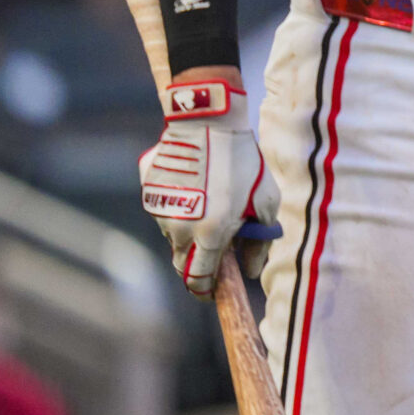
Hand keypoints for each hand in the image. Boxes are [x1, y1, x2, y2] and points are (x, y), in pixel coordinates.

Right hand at [139, 77, 277, 295]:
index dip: (206, 291)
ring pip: (173, 235)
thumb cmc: (243, 162)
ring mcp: (159, 210)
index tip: (213, 292)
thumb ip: (259, 241)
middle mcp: (179, 228)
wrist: (208, 122)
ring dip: (188, 231)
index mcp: (209, 234)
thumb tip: (251, 271)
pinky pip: (163, 208)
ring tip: (210, 203)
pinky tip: (194, 183)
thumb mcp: (265, 201)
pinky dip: (178, 205)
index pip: (200, 280)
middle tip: (214, 251)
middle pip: (182, 263)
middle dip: (197, 264)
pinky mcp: (148, 192)